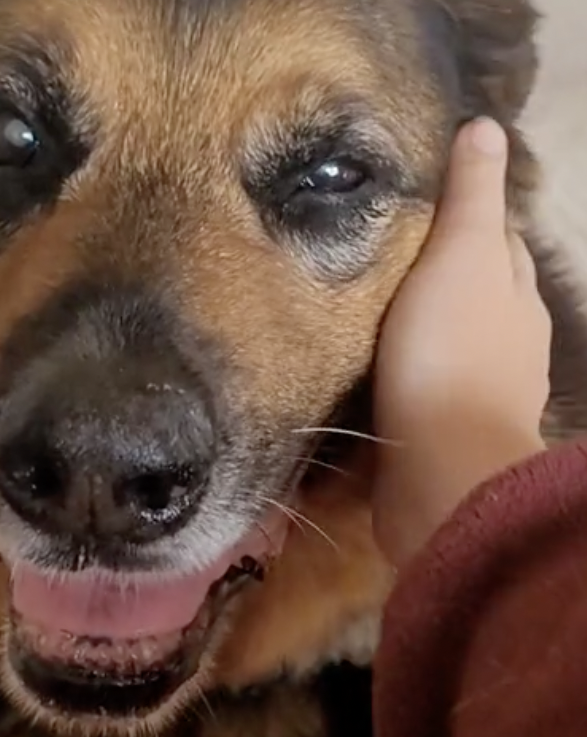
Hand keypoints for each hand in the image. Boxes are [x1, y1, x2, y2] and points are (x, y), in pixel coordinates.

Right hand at [372, 117, 550, 567]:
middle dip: (440, 271)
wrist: (439, 468)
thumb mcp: (460, 257)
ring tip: (365, 306)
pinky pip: (423, 386)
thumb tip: (486, 126)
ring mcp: (478, 390)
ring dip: (420, 324)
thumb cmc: (448, 352)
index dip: (467, 217)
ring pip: (448, 340)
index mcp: (514, 293)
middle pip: (473, 291)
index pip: (497, 239)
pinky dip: (407, 372)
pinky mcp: (444, 432)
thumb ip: (471, 198)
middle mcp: (507, 340)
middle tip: (378, 251)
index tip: (420, 202)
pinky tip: (372, 369)